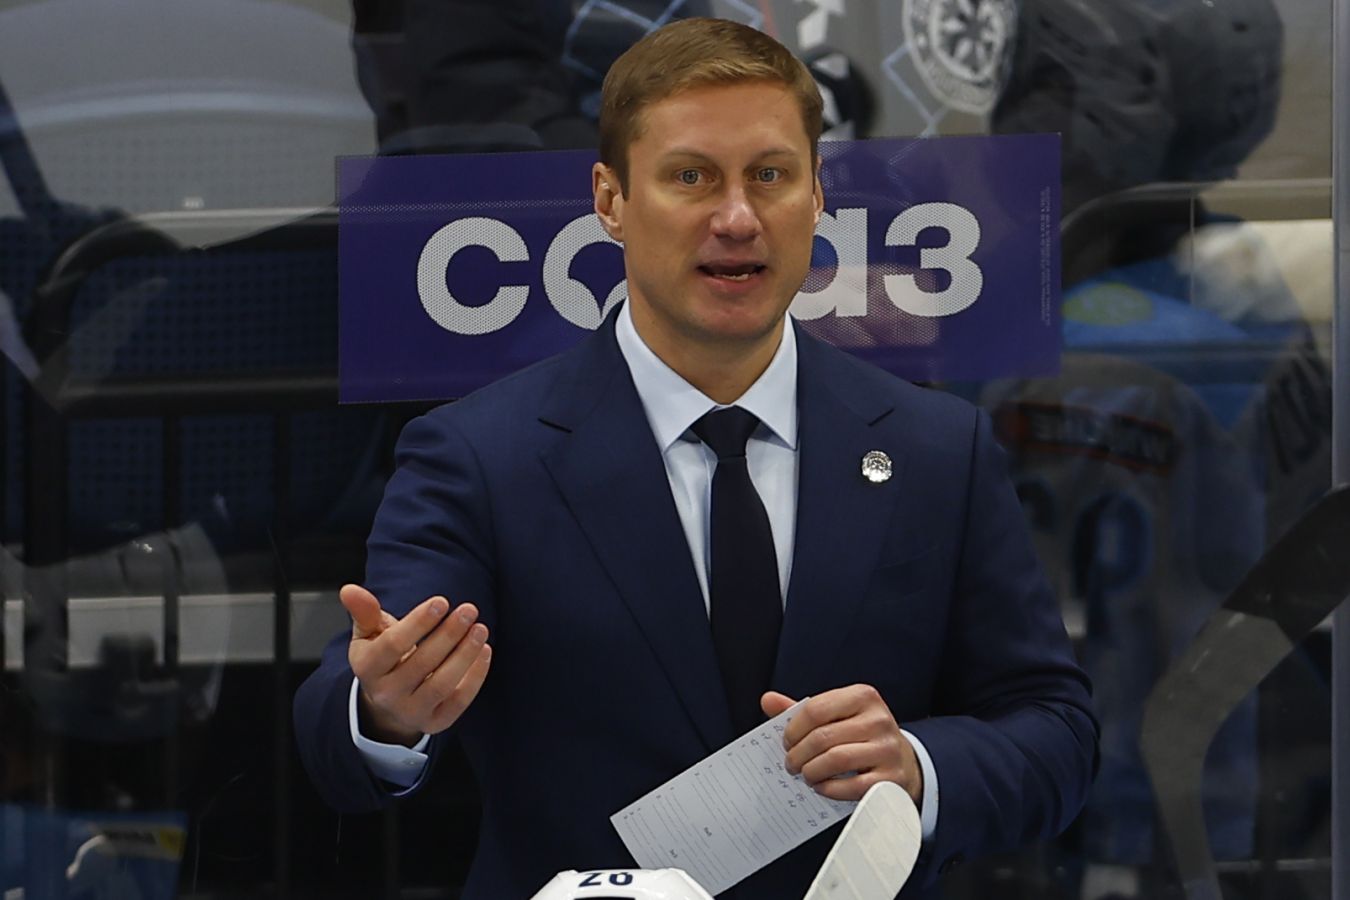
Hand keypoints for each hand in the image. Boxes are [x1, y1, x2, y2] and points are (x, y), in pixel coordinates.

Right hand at [340, 583, 492, 746]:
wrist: (389, 702)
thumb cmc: (384, 658)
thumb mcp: (369, 634)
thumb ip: (364, 611)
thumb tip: (349, 589)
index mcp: (367, 669)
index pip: (393, 645)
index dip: (418, 623)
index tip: (442, 602)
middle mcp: (386, 694)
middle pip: (422, 663)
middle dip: (449, 634)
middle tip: (469, 610)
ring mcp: (411, 712)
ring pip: (442, 684)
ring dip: (465, 655)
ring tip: (480, 629)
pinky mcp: (434, 723)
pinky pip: (458, 701)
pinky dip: (475, 677)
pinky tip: (484, 651)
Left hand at [761, 686, 921, 804]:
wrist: (903, 761)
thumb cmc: (860, 736)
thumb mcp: (837, 715)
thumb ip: (803, 710)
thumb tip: (767, 700)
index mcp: (863, 696)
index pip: (816, 709)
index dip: (793, 729)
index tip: (786, 742)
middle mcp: (879, 719)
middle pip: (823, 737)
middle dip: (798, 754)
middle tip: (790, 764)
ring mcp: (887, 749)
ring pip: (836, 760)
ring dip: (811, 772)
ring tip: (805, 775)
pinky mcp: (891, 778)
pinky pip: (851, 786)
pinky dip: (829, 789)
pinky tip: (821, 786)